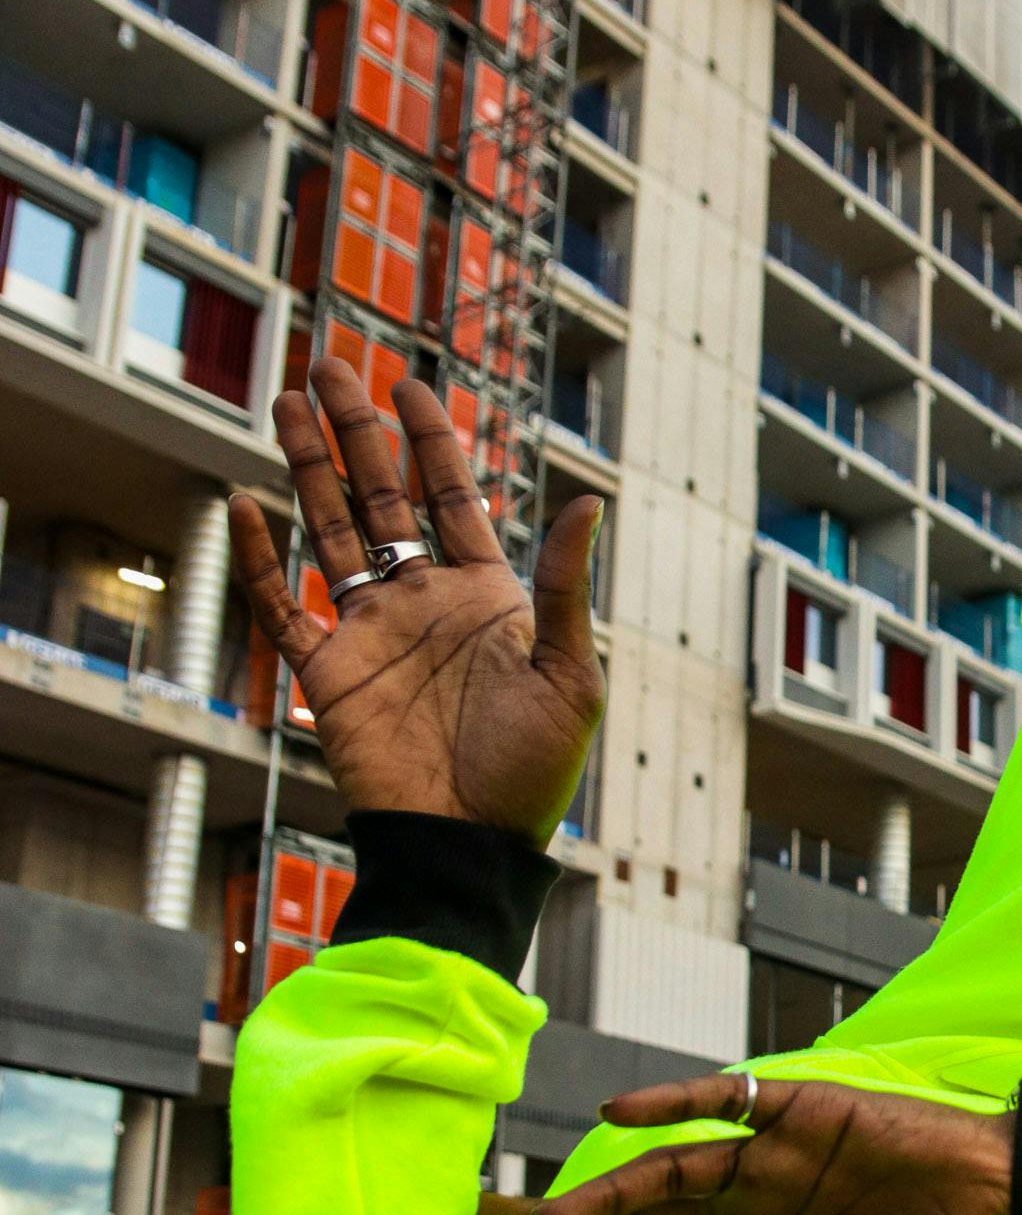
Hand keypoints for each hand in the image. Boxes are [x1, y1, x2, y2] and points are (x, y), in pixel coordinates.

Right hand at [229, 361, 604, 845]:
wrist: (469, 848)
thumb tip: (587, 501)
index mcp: (486, 597)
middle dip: (355, 432)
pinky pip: (283, 608)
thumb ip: (562, 589)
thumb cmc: (533, 775)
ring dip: (308, 470)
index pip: (450, 496)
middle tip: (329, 366)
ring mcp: (373, 635)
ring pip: (330, 532)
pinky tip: (242, 507)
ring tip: (286, 404)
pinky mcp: (329, 676)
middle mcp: (425, 603)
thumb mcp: (569, 677)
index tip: (407, 384)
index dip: (429, 439)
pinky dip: (259, 560)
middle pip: (381, 496)